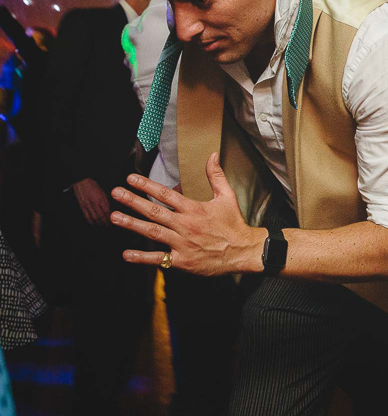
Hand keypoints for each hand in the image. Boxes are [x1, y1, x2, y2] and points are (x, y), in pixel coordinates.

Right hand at [73, 178, 111, 225]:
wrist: (82, 180)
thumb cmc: (96, 185)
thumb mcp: (105, 191)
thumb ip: (109, 200)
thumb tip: (115, 209)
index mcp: (101, 198)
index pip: (107, 212)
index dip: (111, 219)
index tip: (116, 223)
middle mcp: (94, 203)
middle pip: (101, 217)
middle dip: (106, 224)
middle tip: (111, 229)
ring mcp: (87, 205)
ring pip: (93, 218)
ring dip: (99, 225)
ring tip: (104, 228)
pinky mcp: (82, 206)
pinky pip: (87, 216)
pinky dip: (91, 222)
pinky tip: (95, 225)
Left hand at [110, 153, 266, 275]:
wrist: (243, 251)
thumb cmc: (234, 224)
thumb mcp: (227, 196)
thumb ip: (216, 175)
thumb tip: (212, 155)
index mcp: (194, 209)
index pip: (166, 194)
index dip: (147, 185)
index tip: (131, 179)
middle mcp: (185, 225)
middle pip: (154, 211)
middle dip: (133, 201)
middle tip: (116, 193)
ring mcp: (182, 243)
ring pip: (152, 232)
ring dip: (132, 224)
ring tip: (114, 217)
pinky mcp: (182, 260)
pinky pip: (159, 258)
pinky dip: (142, 257)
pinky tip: (126, 254)